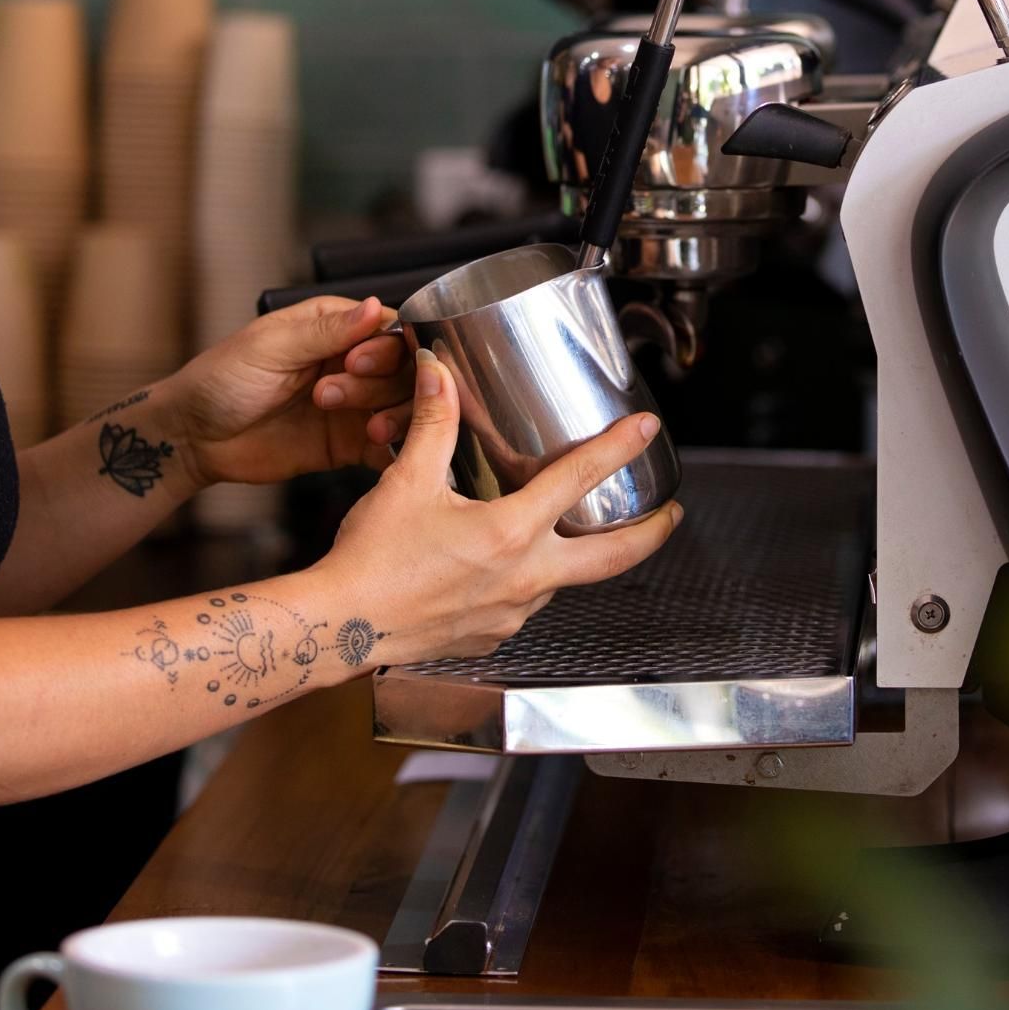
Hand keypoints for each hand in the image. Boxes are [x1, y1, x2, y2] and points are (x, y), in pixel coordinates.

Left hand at [170, 297, 413, 488]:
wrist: (194, 439)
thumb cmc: (220, 381)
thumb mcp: (271, 347)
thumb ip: (327, 331)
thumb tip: (374, 306)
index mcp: (336, 328)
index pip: (391, 330)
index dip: (389, 347)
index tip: (358, 363)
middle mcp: (353, 364)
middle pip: (406, 369)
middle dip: (382, 383)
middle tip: (331, 394)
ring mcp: (356, 405)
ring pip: (405, 405)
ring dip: (395, 415)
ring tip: (369, 429)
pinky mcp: (352, 443)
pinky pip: (391, 445)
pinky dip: (398, 448)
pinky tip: (382, 449)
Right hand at [322, 348, 682, 661]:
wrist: (337, 627)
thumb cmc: (369, 562)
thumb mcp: (405, 481)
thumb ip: (433, 424)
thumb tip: (440, 373)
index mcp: (511, 533)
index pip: (582, 478)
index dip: (619, 447)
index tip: (646, 430)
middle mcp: (525, 579)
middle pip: (613, 557)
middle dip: (651, 533)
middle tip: (671, 514)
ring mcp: (513, 614)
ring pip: (565, 579)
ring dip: (578, 555)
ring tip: (578, 531)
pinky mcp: (493, 635)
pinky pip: (527, 604)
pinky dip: (532, 581)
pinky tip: (513, 566)